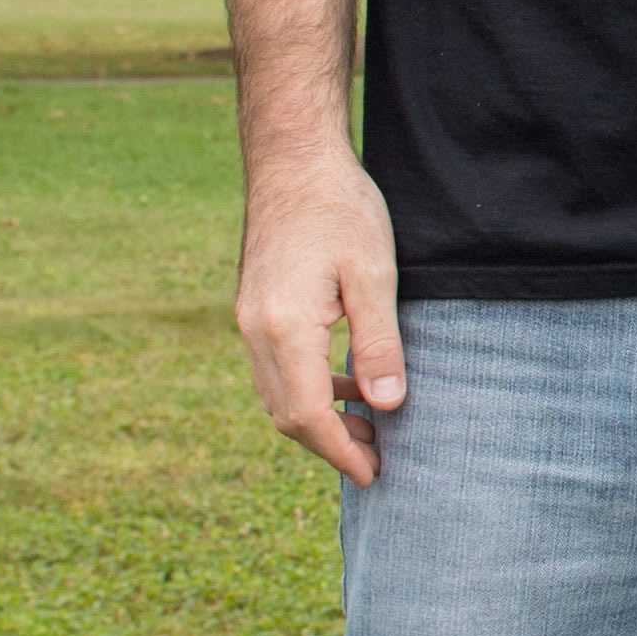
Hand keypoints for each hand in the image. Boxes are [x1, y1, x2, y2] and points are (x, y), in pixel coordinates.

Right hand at [237, 139, 403, 484]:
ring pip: (277, 396)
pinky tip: (345, 385)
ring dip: (318, 421)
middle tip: (378, 459)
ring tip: (370, 428)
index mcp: (284, 328)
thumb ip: (380, 345)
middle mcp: (255, 331)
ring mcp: (248, 320)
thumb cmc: (340, 208)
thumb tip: (388, 407)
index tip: (374, 475)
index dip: (341, 452)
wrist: (293, 160)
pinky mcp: (253, 309)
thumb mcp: (375, 275)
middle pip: (286, 415)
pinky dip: (306, 391)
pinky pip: (274, 370)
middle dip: (330, 446)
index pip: (308, 416)